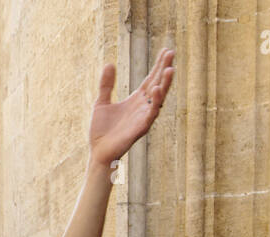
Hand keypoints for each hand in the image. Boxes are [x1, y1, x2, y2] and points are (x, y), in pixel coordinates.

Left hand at [88, 49, 174, 168]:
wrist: (97, 152)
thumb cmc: (101, 130)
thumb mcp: (101, 102)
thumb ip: (106, 85)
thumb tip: (109, 64)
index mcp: (136, 100)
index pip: (150, 79)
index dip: (158, 65)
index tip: (166, 50)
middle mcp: (143, 107)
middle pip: (157, 84)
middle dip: (164, 69)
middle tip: (172, 53)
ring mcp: (143, 117)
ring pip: (158, 98)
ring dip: (165, 84)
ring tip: (170, 69)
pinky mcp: (140, 128)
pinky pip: (150, 114)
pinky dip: (155, 102)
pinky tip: (157, 89)